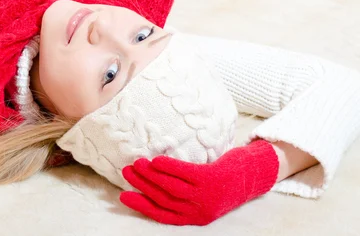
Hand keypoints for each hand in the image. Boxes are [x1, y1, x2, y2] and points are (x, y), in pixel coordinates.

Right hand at [120, 139, 278, 225]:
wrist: (254, 174)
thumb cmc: (223, 181)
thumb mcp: (202, 194)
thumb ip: (183, 193)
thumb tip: (153, 180)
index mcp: (195, 217)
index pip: (162, 214)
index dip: (141, 206)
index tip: (124, 197)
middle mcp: (200, 210)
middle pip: (163, 199)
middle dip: (142, 185)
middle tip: (127, 172)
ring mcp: (206, 195)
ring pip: (171, 188)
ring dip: (151, 176)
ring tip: (137, 163)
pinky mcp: (212, 179)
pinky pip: (185, 173)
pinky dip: (169, 167)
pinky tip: (156, 160)